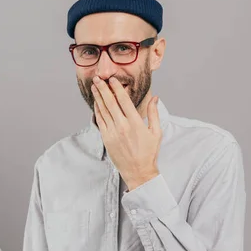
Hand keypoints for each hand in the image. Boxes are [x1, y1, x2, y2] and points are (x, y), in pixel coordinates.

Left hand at [91, 76, 161, 190]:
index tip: (112, 79)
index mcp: (136, 123)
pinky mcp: (106, 139)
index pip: (124, 100)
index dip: (116, 88)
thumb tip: (155, 97)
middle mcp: (123, 126)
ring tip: (94, 86)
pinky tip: (96, 103)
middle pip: (110, 102)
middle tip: (98, 78)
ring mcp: (113, 133)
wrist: (138, 172)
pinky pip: (100, 121)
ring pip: (103, 111)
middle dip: (103, 89)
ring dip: (98, 97)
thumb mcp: (156, 132)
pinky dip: (97, 110)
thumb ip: (154, 113)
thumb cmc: (149, 152)